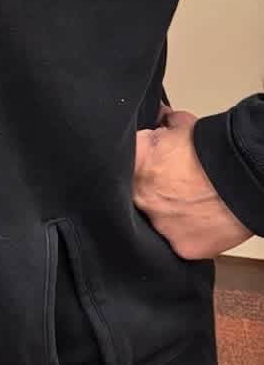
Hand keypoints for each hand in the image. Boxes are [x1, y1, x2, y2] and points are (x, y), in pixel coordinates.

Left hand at [132, 107, 251, 259]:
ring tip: (189, 204)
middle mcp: (140, 196)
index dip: (136, 165)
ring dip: (168, 213)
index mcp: (135, 163)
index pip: (122, 165)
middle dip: (150, 190)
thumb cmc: (212, 151)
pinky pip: (178, 240)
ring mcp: (159, 225)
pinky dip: (187, 232)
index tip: (148, 167)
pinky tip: (199, 221)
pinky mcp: (180, 247)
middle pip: (137, 196)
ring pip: (157, 220)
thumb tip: (156, 116)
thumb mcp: (181, 123)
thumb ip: (161, 121)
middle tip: (172, 185)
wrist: (242, 178)